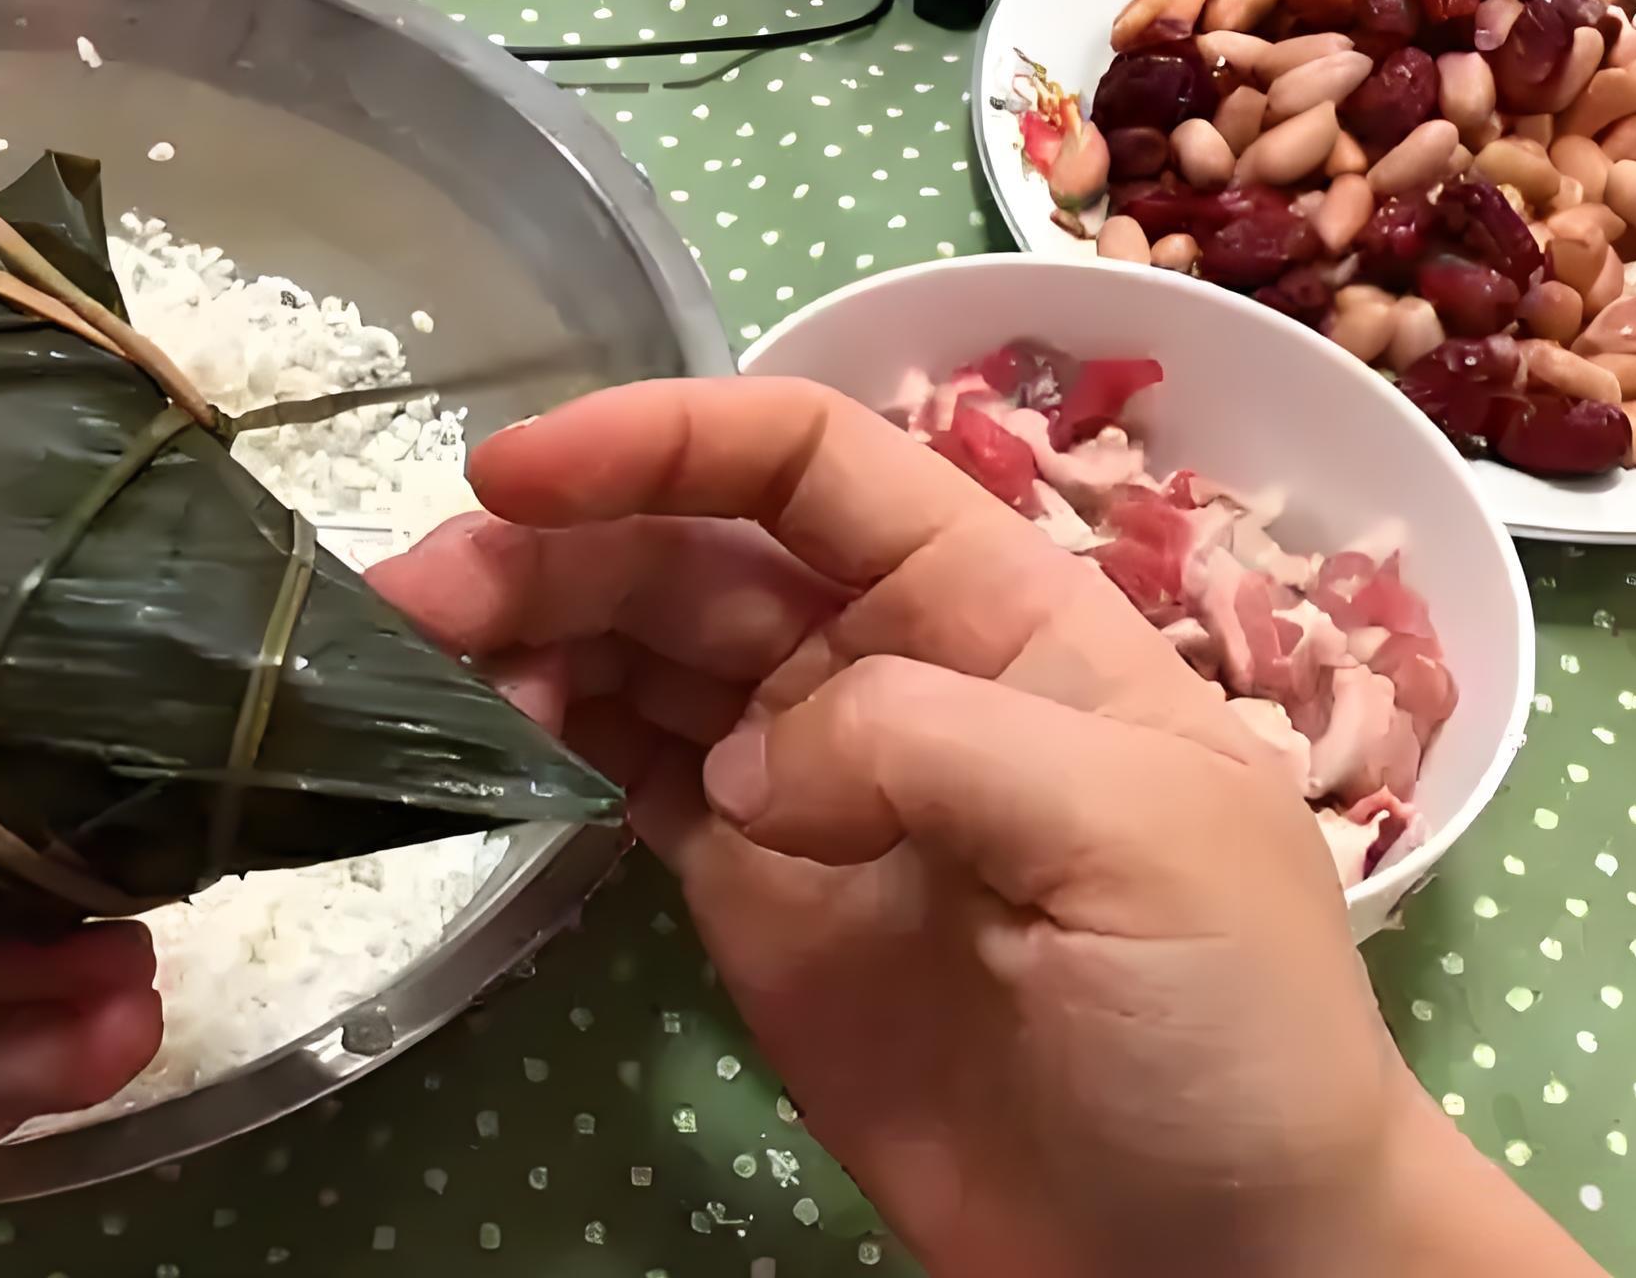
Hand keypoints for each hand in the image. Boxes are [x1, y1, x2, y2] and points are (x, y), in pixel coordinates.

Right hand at [373, 379, 1596, 1277]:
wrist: (1212, 1252)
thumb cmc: (1224, 1022)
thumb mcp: (1135, 837)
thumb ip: (933, 742)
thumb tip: (748, 766)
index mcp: (993, 608)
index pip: (808, 464)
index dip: (663, 439)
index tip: (518, 473)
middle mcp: (886, 668)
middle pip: (689, 557)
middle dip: (550, 550)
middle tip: (411, 593)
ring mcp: (810, 787)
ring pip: (638, 659)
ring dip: (524, 635)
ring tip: (413, 660)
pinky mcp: (752, 896)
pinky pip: (627, 779)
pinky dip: (545, 741)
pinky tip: (483, 735)